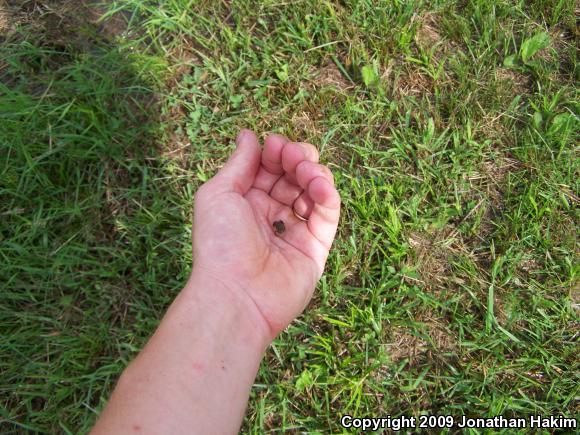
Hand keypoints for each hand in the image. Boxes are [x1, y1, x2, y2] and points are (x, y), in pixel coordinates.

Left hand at [192, 129, 339, 337]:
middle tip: (293, 157)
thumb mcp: (219, 194)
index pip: (270, 166)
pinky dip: (328, 195)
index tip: (275, 145)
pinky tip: (320, 186)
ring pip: (314, 190)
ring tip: (306, 173)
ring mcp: (295, 229)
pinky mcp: (315, 246)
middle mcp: (272, 213)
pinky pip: (328, 215)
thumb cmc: (219, 243)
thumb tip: (248, 134)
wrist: (235, 294)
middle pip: (294, 175)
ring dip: (314, 173)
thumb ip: (239, 163)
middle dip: (297, 158)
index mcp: (247, 200)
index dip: (276, 151)